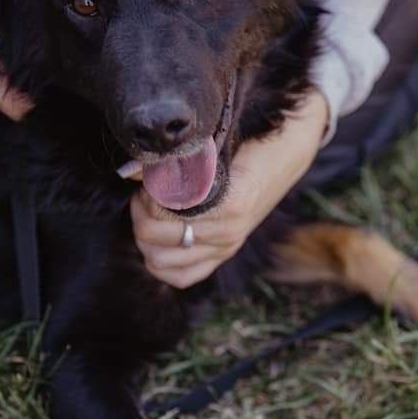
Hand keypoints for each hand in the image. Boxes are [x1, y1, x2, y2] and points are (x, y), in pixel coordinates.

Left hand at [131, 89, 328, 288]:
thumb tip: (129, 172)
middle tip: (144, 194)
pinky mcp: (223, 254)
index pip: (163, 213)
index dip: (146, 195)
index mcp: (226, 204)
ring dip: (145, 238)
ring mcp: (225, 247)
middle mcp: (226, 233)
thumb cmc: (250, 142)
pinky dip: (161, 263)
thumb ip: (175, 161)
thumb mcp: (215, 146)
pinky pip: (181, 276)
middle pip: (154, 238)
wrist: (287, 154)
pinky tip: (160, 240)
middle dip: (139, 214)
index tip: (149, 179)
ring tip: (151, 213)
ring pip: (159, 261)